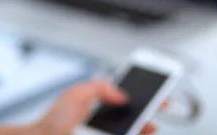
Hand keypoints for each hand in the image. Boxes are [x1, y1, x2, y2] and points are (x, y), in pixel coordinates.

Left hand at [32, 79, 164, 134]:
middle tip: (161, 104)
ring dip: (146, 127)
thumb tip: (123, 95)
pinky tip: (144, 131)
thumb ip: (100, 86)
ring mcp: (107, 134)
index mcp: (99, 105)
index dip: (141, 93)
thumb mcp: (76, 93)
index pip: (125, 98)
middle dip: (149, 109)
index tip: (155, 89)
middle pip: (134, 115)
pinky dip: (137, 133)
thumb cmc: (54, 120)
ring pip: (134, 131)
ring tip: (152, 123)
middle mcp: (105, 122)